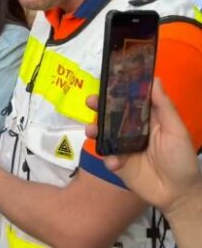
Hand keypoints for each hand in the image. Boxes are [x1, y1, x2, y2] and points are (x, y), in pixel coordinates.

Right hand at [84, 80, 201, 215]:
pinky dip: (108, 158)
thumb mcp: (176, 130)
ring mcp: (122, 147)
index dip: (117, 90)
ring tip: (91, 131)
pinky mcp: (117, 163)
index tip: (105, 81)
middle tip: (90, 102)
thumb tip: (154, 79)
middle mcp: (131, 130)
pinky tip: (115, 163)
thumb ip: (163, 106)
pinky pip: (107, 156)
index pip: (129, 100)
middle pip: (111, 114)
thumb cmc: (181, 158)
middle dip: (98, 107)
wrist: (178, 193)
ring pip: (103, 134)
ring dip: (94, 130)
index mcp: (146, 119)